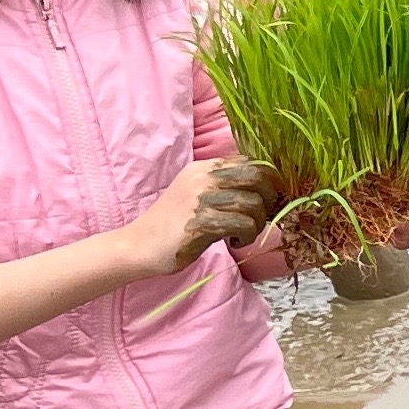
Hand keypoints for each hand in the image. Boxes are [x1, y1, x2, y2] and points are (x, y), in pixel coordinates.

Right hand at [130, 159, 274, 279]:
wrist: (139, 245)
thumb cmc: (174, 224)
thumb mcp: (198, 194)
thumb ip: (225, 187)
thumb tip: (267, 191)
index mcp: (204, 167)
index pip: (250, 163)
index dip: (268, 181)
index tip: (268, 200)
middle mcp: (203, 178)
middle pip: (257, 177)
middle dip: (270, 199)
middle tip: (261, 218)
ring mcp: (201, 199)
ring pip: (254, 203)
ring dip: (258, 223)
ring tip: (244, 234)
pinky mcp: (202, 222)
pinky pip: (244, 224)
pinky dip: (247, 236)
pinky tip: (235, 242)